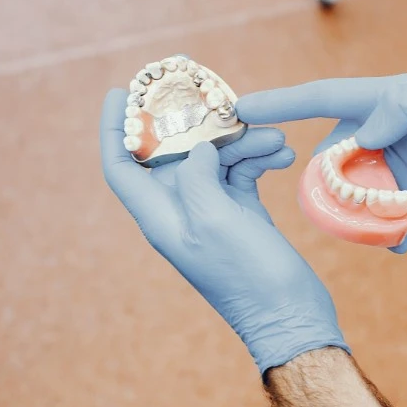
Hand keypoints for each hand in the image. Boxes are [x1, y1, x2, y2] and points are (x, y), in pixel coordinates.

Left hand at [101, 88, 348, 373]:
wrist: (291, 317)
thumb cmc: (249, 277)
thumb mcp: (215, 220)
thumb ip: (196, 176)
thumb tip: (199, 148)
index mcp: (160, 217)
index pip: (121, 166)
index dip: (115, 129)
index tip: (121, 93)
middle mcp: (180, 212)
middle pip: (172, 152)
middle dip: (192, 120)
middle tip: (211, 89)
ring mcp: (211, 213)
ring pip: (215, 158)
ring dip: (242, 141)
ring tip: (275, 138)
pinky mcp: (241, 214)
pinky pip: (242, 172)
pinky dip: (259, 158)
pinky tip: (283, 155)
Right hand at [238, 74, 406, 252]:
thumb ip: (405, 110)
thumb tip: (359, 133)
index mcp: (392, 99)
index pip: (326, 98)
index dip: (282, 103)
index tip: (241, 110)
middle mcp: (388, 129)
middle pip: (332, 155)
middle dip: (324, 184)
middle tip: (339, 209)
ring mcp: (399, 162)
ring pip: (353, 190)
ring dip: (355, 215)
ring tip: (380, 231)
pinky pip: (381, 213)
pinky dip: (382, 231)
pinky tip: (400, 243)